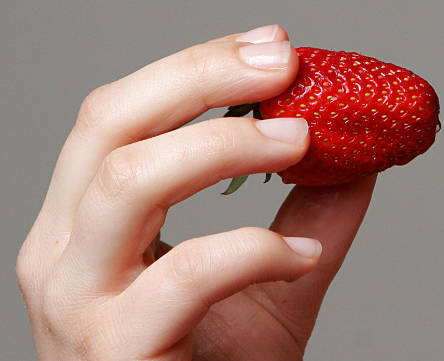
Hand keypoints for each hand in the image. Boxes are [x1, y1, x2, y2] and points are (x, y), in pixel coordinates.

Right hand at [17, 25, 375, 359]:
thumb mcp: (270, 278)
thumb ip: (310, 213)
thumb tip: (357, 151)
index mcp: (91, 221)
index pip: (121, 114)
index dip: (194, 69)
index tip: (272, 48)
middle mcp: (65, 251)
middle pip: (110, 124)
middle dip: (199, 77)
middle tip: (282, 62)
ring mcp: (78, 302)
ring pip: (128, 181)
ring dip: (224, 146)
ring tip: (301, 141)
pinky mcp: (112, 352)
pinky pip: (182, 276)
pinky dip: (251, 252)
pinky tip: (301, 259)